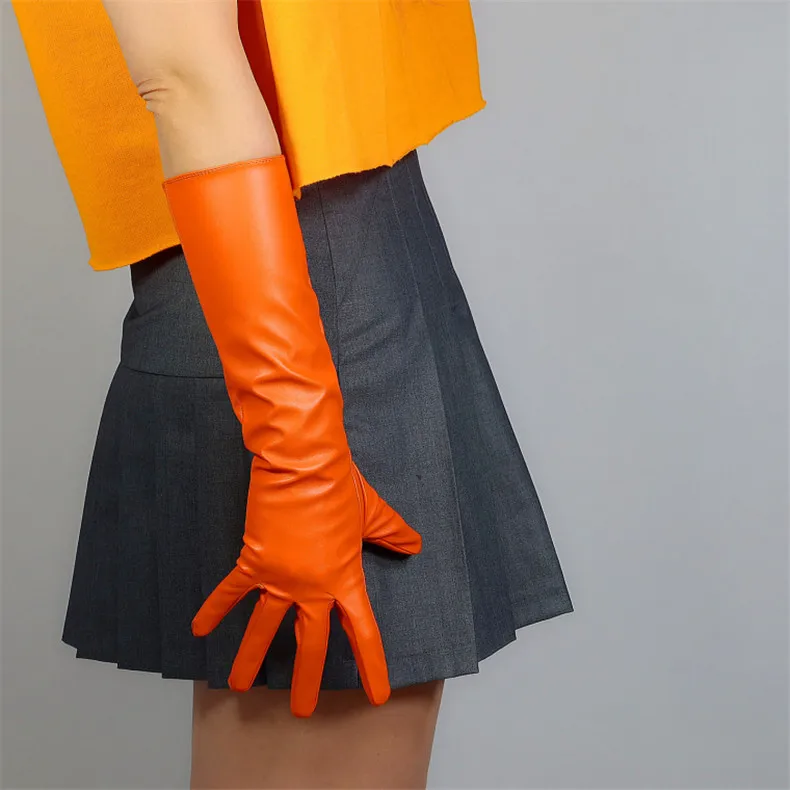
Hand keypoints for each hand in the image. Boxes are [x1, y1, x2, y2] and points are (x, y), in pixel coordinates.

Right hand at [192, 456, 420, 716]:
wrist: (303, 465)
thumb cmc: (340, 486)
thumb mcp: (373, 514)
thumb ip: (394, 534)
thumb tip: (414, 545)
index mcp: (345, 580)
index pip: (362, 632)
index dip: (371, 666)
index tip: (377, 695)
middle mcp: (312, 588)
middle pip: (310, 644)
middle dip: (306, 680)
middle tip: (302, 711)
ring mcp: (281, 578)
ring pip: (263, 629)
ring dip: (250, 658)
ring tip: (240, 686)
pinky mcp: (254, 561)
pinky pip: (231, 592)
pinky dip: (214, 610)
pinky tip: (198, 629)